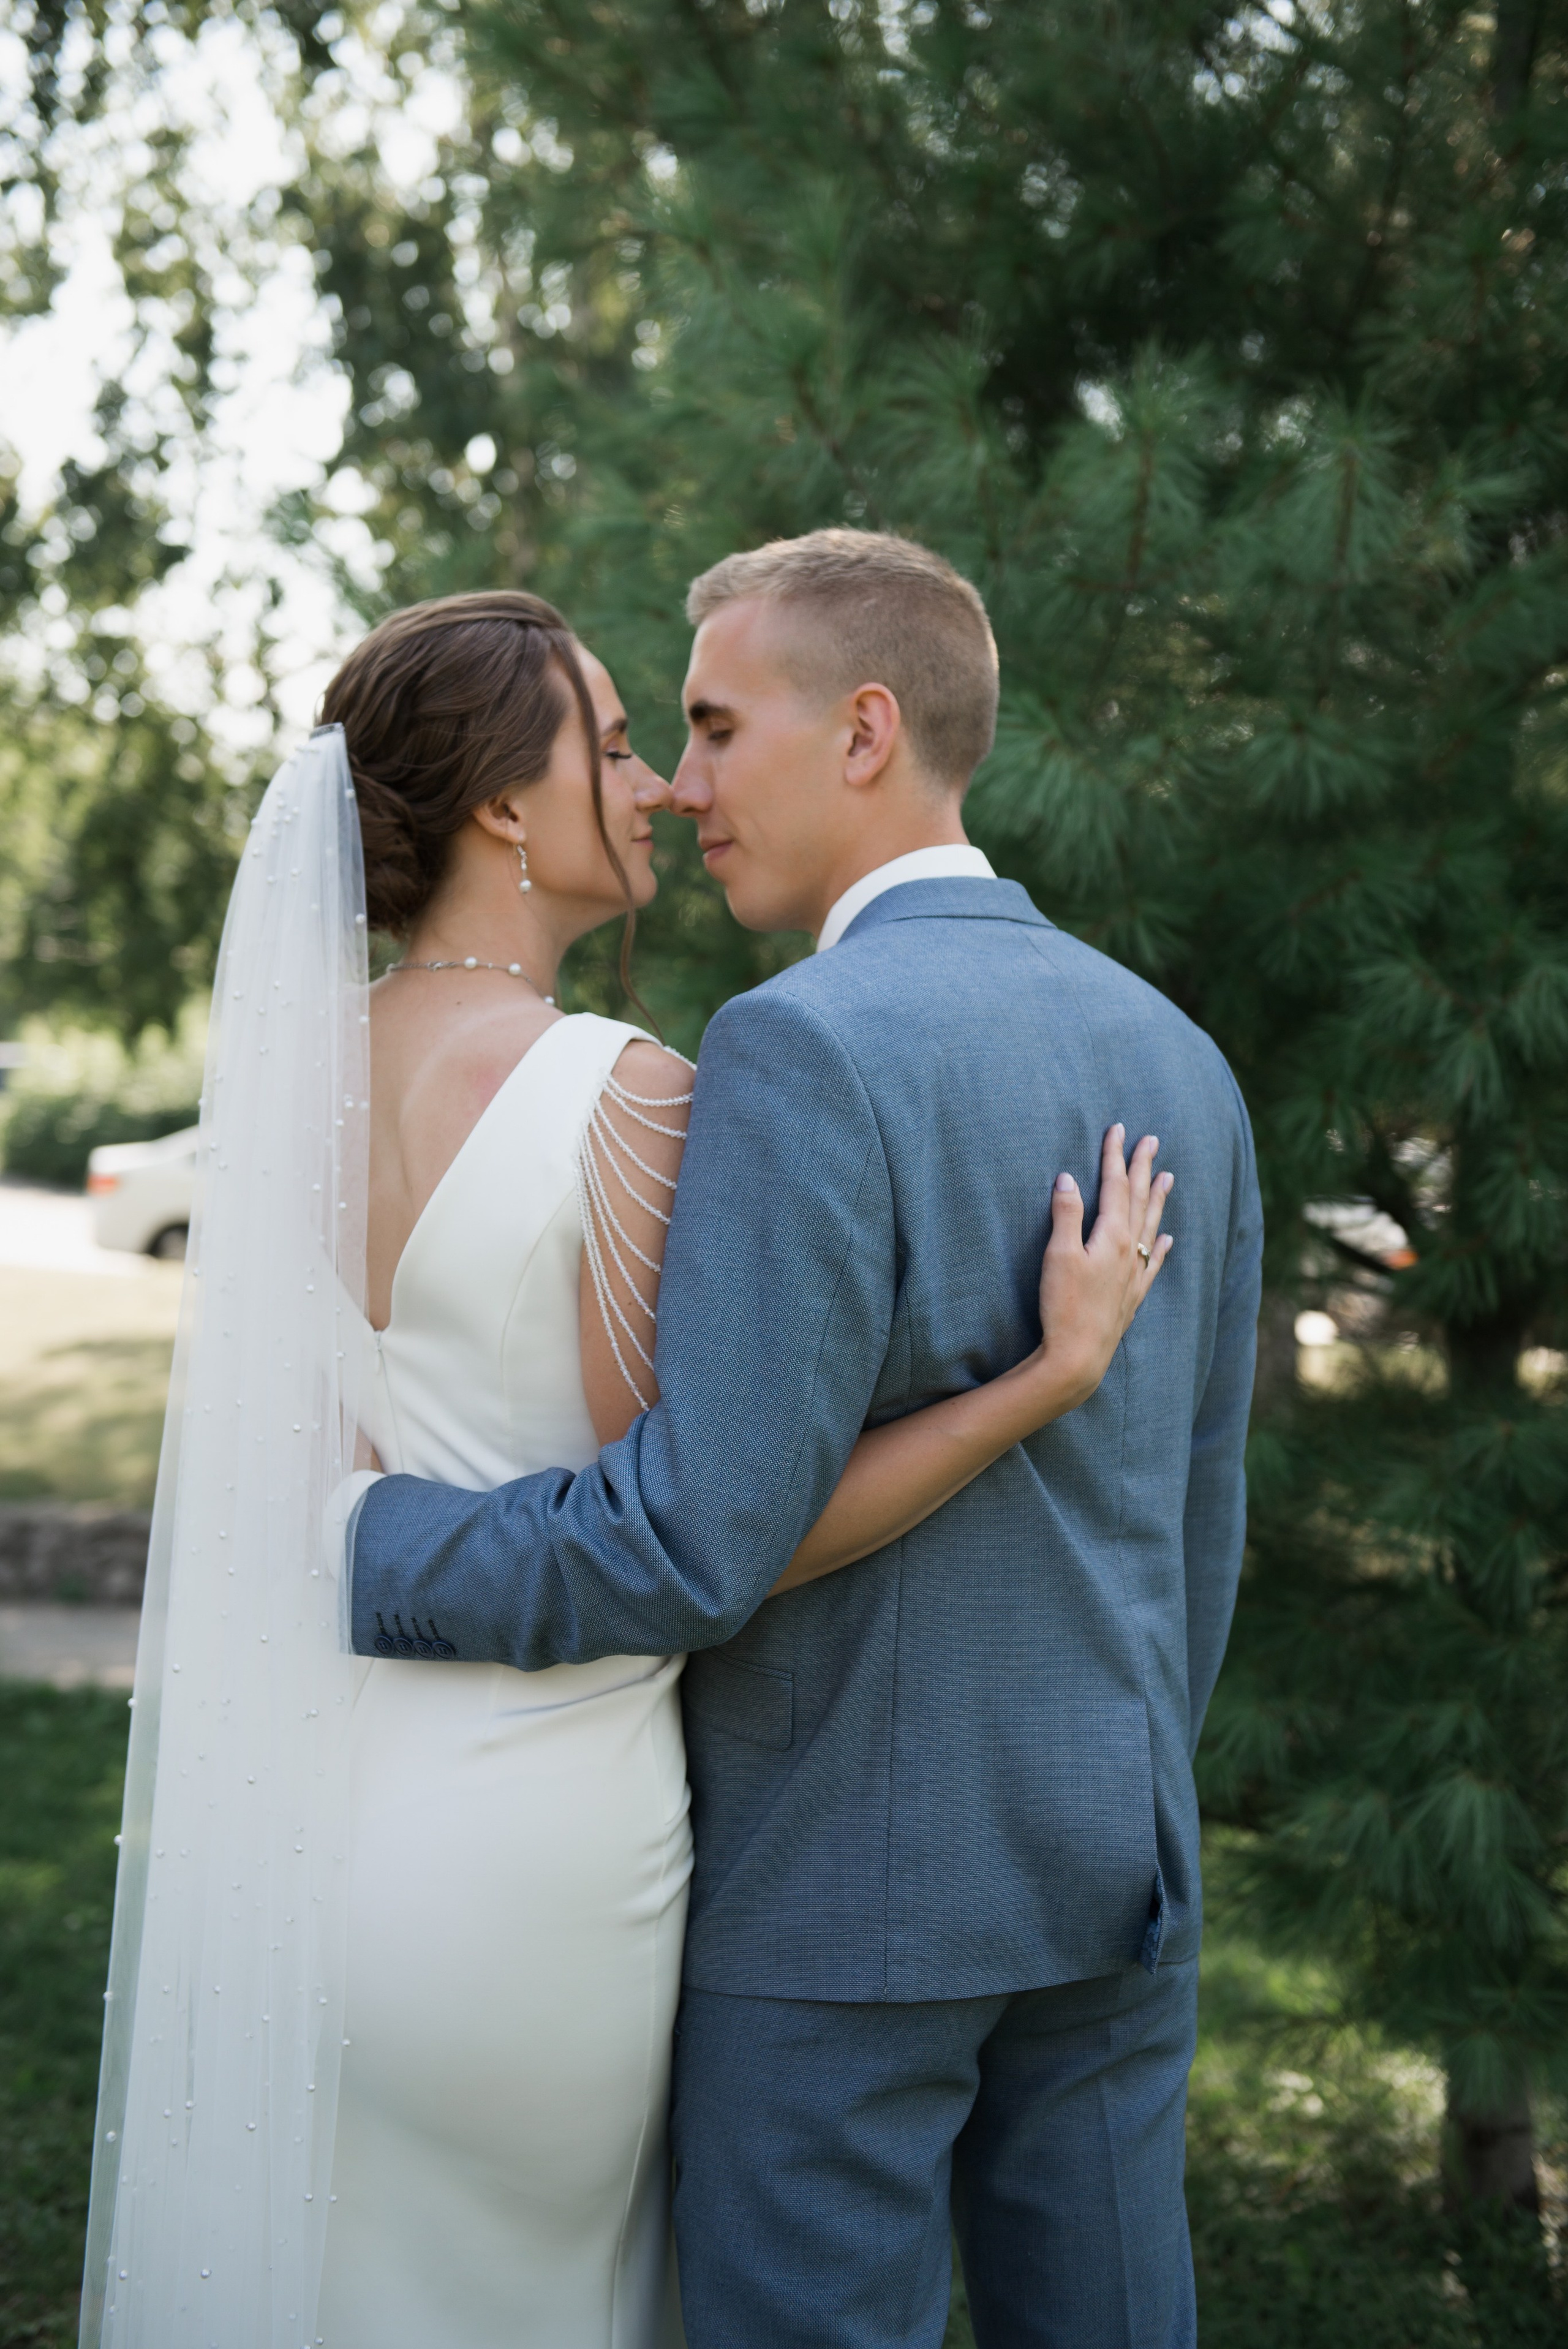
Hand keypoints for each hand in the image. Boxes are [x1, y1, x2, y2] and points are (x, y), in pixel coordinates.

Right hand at [1030, 1125, 1172, 1411]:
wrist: (1078, 1357)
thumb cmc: (1064, 1306)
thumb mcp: (1058, 1255)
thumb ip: (1065, 1215)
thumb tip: (1067, 1178)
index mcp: (1112, 1236)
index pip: (1115, 1185)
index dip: (1115, 1156)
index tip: (1118, 1129)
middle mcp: (1130, 1251)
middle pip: (1138, 1200)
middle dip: (1142, 1168)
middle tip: (1151, 1141)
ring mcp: (1134, 1273)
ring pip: (1151, 1226)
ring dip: (1157, 1199)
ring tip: (1168, 1176)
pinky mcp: (1132, 1295)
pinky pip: (1154, 1261)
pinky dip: (1161, 1245)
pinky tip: (1167, 1238)